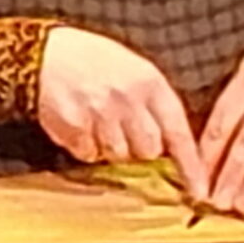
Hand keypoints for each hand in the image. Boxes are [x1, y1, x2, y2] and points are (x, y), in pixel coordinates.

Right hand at [36, 26, 203, 178]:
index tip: (200, 189)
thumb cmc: (91, 60)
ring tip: (97, 120)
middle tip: (122, 126)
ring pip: (118, 155)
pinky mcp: (74, 126)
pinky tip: (79, 123)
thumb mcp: (133, 68)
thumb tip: (170, 145)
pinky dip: (85, 146)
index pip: (178, 131)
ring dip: (110, 146)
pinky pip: (88, 154)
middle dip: (139, 146)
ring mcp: (99, 114)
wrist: (43, 53)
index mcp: (149, 81)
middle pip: (148, 150)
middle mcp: (127, 99)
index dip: (191, 165)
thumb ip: (153, 102)